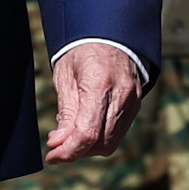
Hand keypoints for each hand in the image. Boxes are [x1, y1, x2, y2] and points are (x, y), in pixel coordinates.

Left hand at [45, 43, 147, 162]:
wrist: (110, 34)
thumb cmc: (82, 53)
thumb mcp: (65, 77)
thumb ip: (65, 113)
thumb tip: (59, 144)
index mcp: (99, 83)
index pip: (87, 133)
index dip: (68, 151)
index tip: (51, 155)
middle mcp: (121, 94)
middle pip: (100, 142)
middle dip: (76, 151)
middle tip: (57, 145)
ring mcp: (133, 100)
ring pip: (110, 142)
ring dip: (88, 147)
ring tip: (70, 134)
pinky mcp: (136, 105)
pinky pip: (118, 133)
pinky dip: (100, 138)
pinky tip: (86, 127)